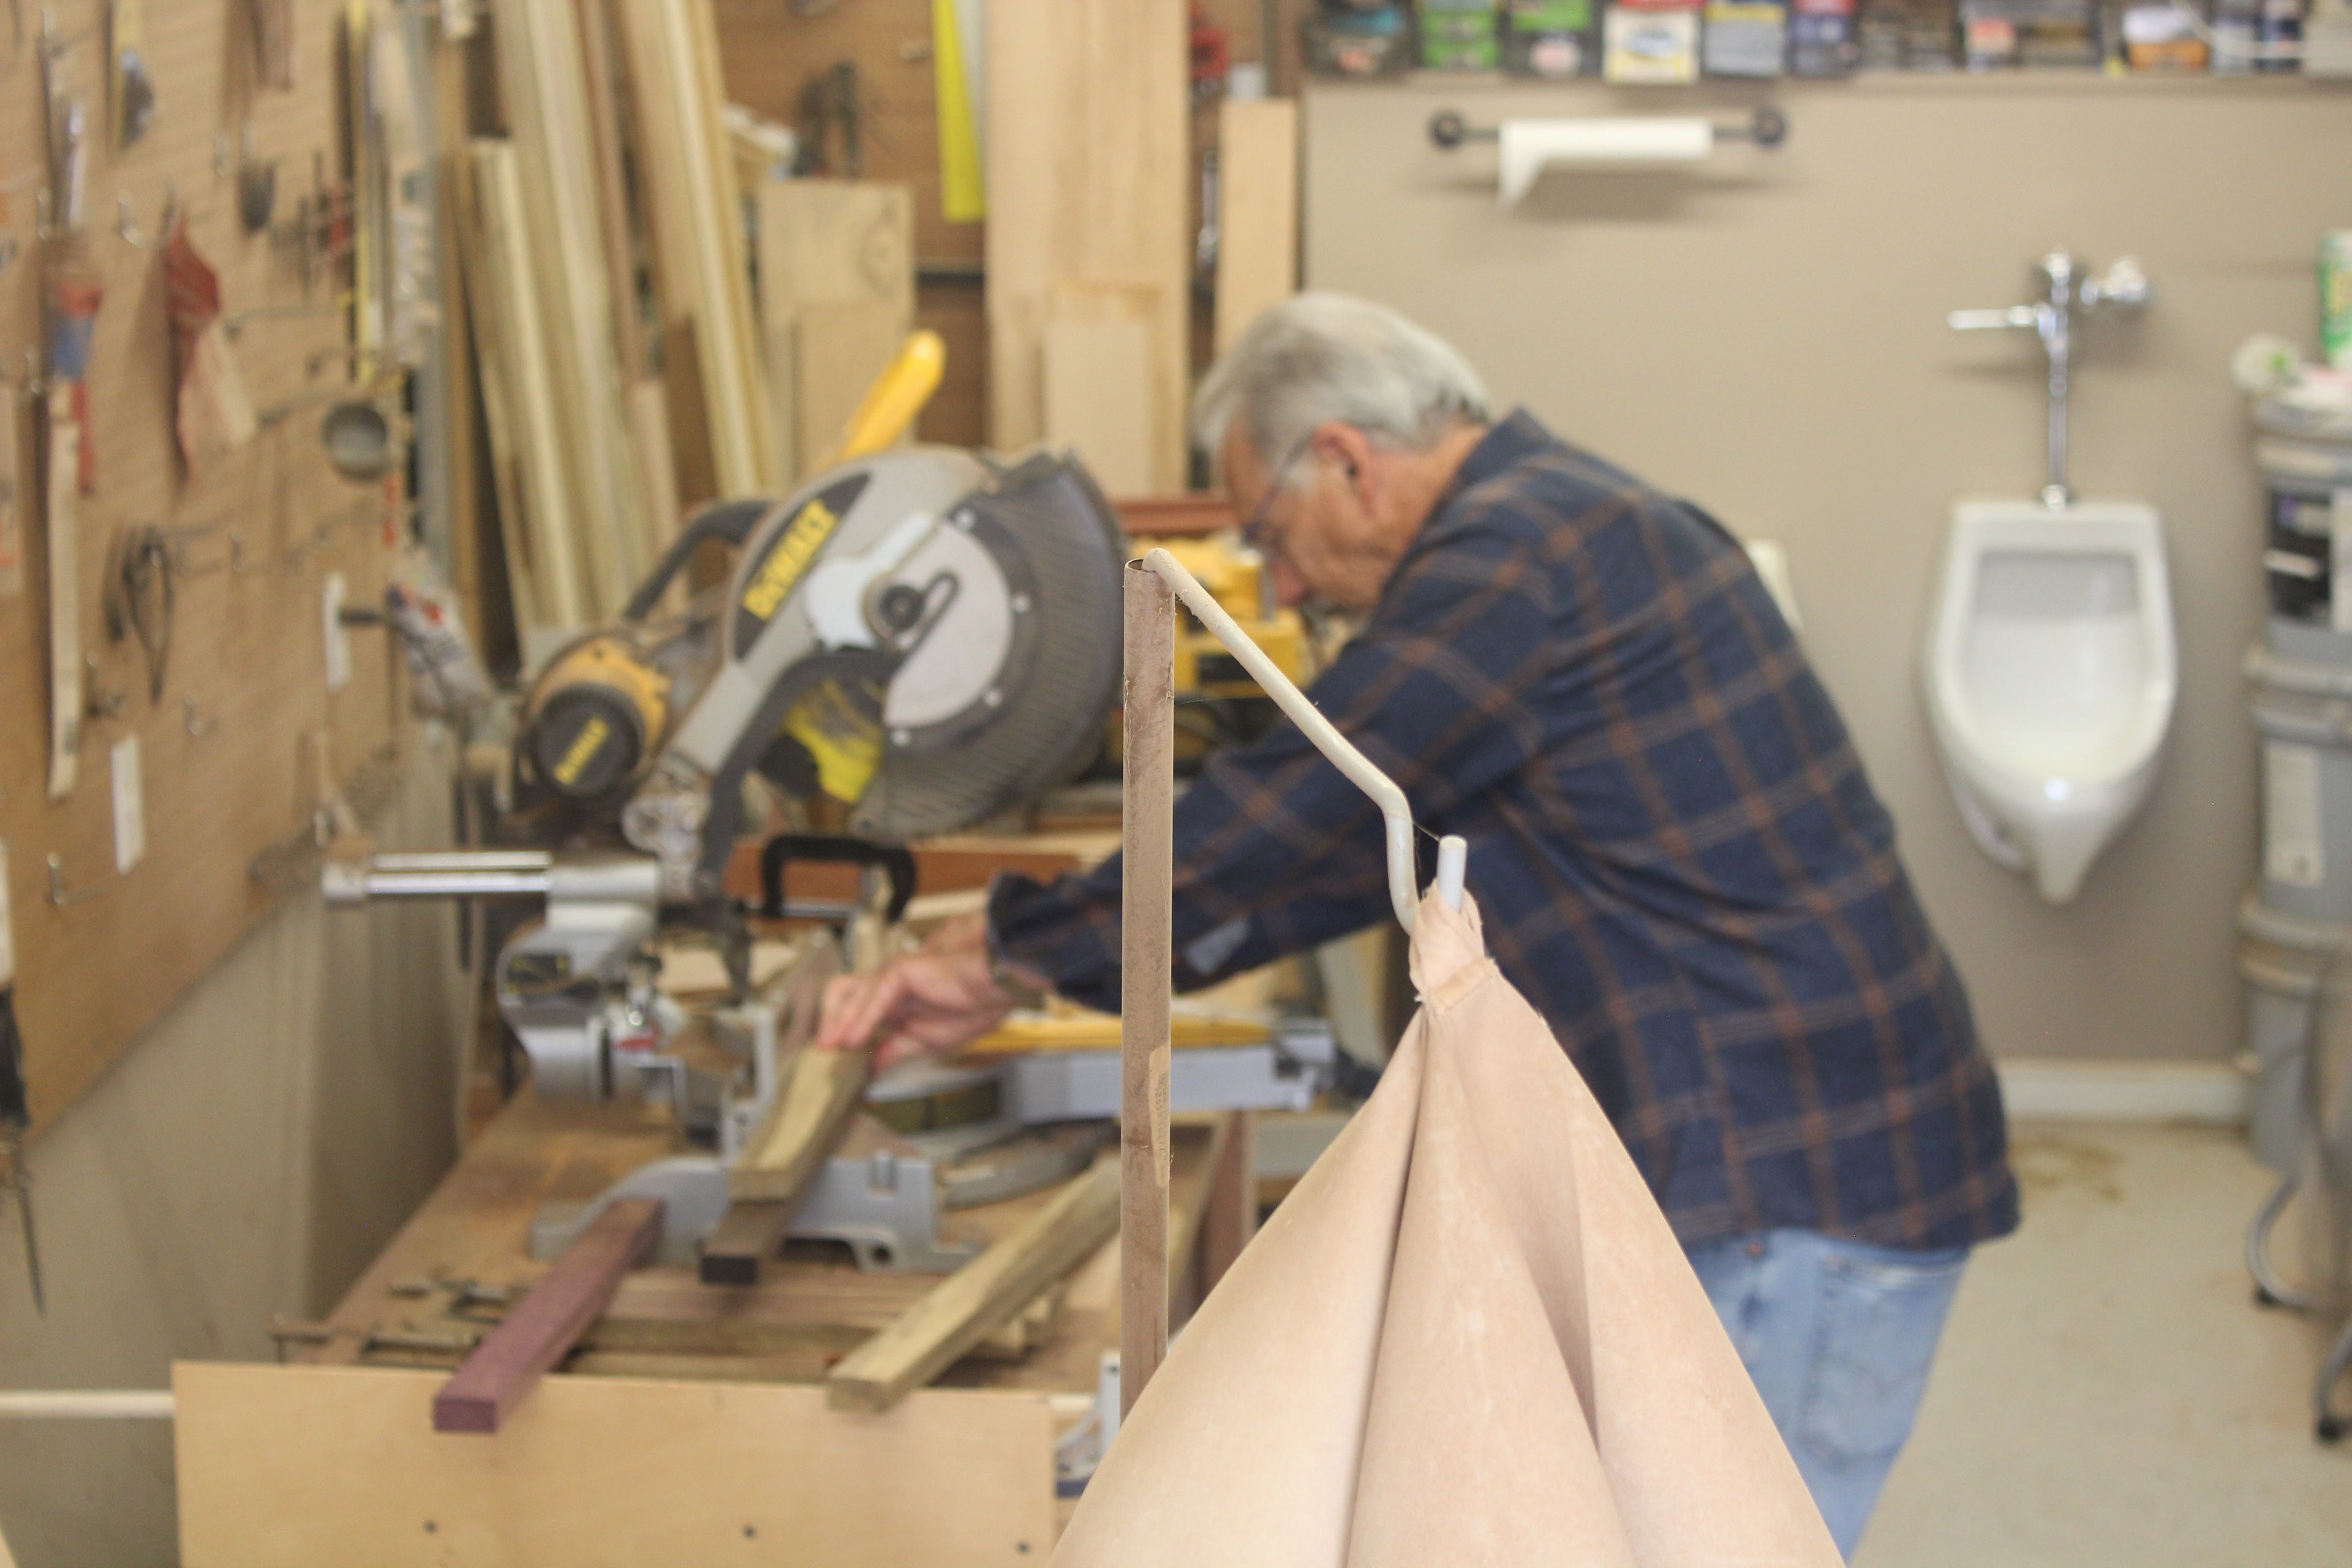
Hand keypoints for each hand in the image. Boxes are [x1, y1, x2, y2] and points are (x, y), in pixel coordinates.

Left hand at [814, 913, 1036, 1071]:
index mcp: (893, 1003)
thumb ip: (895, 1050)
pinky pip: (874, 999)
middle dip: (827, 1021)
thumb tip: (873, 1069)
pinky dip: (860, 1021)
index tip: (833, 1063)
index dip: (840, 1034)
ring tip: (830, 1048)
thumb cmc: (972, 1008)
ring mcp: (891, 976)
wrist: (995, 991)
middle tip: (822, 1051)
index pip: (855, 1014)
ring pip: (849, 993)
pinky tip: (853, 1040)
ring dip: (836, 1022)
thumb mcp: (926, 1042)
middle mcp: (887, 987)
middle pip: (841, 995)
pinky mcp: (899, 972)